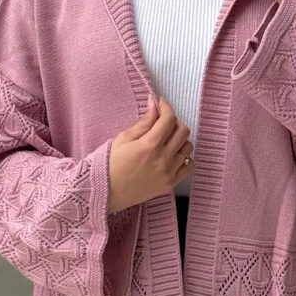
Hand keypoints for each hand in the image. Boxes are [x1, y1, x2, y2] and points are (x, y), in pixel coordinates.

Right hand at [106, 94, 192, 212]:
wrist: (107, 192)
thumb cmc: (111, 164)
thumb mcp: (124, 139)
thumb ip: (144, 122)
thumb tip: (154, 103)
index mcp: (149, 145)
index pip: (168, 119)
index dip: (166, 107)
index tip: (160, 104)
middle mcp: (162, 159)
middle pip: (183, 131)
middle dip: (174, 121)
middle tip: (163, 121)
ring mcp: (168, 173)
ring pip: (188, 147)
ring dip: (180, 139)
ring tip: (167, 140)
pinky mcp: (170, 184)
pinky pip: (188, 166)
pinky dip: (183, 157)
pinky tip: (172, 155)